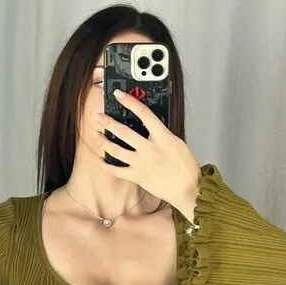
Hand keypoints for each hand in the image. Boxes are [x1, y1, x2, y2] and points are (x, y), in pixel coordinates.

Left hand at [95, 90, 201, 215]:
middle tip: (97, 116)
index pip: (144, 114)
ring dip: (102, 141)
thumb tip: (149, 126)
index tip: (119, 95)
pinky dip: (106, 165)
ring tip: (96, 134)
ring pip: (115, 150)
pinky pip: (116, 170)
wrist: (189, 189)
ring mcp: (141, 163)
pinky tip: (100, 159)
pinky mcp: (137, 177)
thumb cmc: (186, 168)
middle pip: (124, 132)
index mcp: (163, 138)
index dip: (130, 102)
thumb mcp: (177, 143)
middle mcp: (150, 149)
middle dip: (108, 122)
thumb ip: (162, 134)